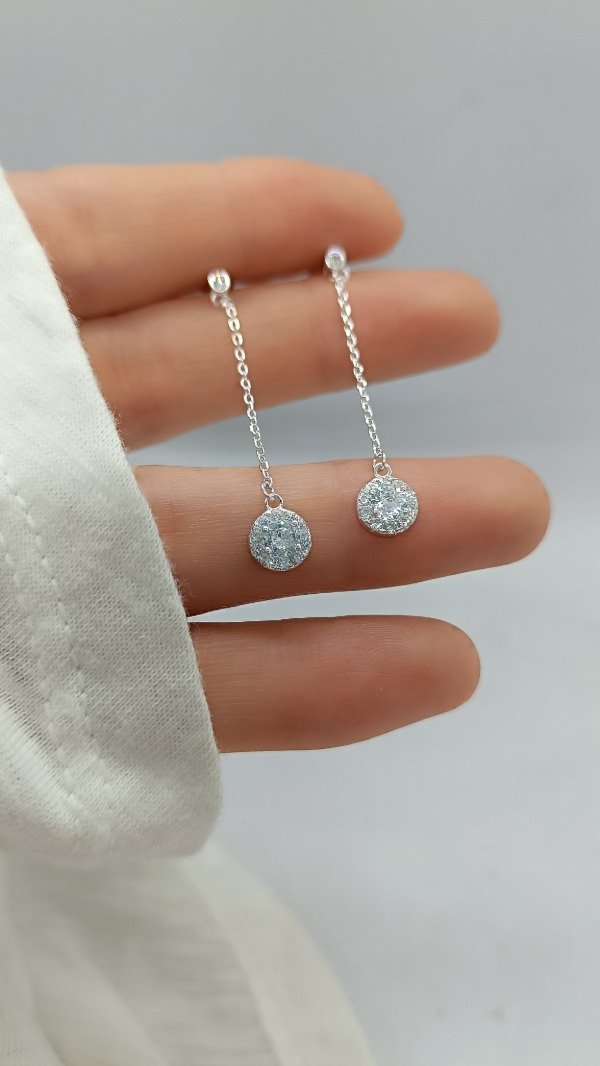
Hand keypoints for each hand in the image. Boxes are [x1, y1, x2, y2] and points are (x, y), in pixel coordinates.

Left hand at [10, 160, 548, 751]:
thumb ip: (12, 273)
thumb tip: (81, 236)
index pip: (92, 253)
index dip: (232, 223)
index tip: (368, 218)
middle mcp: (10, 462)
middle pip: (182, 386)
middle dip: (338, 351)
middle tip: (472, 321)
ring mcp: (40, 591)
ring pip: (215, 551)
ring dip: (373, 533)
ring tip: (517, 514)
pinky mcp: (53, 726)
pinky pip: (186, 702)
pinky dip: (309, 690)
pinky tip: (429, 670)